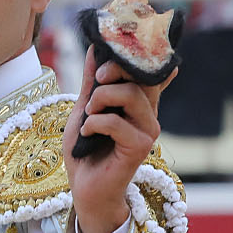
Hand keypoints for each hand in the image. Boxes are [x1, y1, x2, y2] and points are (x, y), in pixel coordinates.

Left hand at [62, 48, 175, 232]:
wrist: (85, 190)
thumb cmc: (85, 151)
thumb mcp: (84, 110)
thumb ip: (92, 82)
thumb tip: (95, 48)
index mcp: (139, 102)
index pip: (149, 69)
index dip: (140, 52)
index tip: (118, 42)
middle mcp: (148, 114)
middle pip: (141, 76)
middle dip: (115, 70)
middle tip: (99, 78)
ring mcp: (147, 130)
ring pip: (131, 96)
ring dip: (101, 99)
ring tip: (88, 114)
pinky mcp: (140, 147)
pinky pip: (118, 122)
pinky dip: (96, 123)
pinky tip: (87, 132)